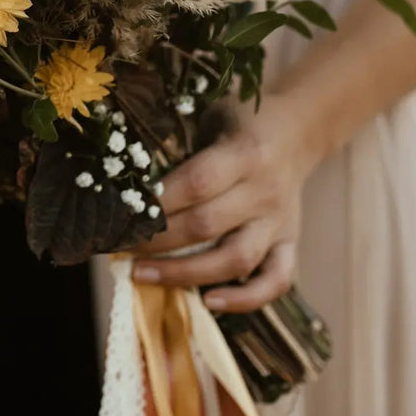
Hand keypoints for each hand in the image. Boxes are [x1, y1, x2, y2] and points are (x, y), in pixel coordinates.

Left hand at [130, 96, 322, 312]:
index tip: (120, 214)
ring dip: (185, 274)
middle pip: (206, 226)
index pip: (196, 184)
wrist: (298, 130)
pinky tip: (209, 302)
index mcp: (244, 153)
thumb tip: (126, 174)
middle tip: (118, 246)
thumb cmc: (239, 120)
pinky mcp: (290, 242)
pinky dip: (246, 299)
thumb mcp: (209, 113)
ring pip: (236, 259)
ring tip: (142, 275)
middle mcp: (264, 191)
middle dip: (156, 241)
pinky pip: (276, 280)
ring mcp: (279, 221)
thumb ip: (179, 140)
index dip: (157, 203)